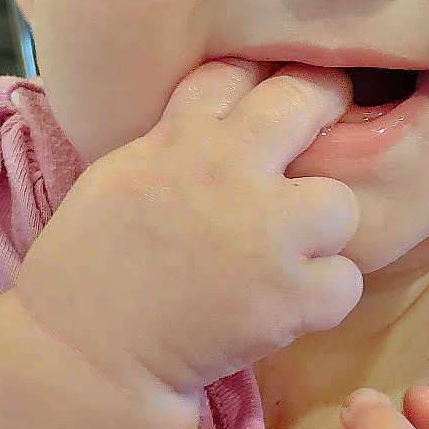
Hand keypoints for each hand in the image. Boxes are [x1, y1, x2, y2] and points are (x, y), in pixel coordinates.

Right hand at [14, 60, 363, 397]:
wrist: (83, 355)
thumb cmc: (86, 271)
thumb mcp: (117, 177)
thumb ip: (172, 145)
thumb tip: (215, 127)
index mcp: (179, 138)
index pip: (237, 74)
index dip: (260, 82)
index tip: (268, 103)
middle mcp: (228, 170)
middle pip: (307, 100)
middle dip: (325, 106)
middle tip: (327, 130)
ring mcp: (264, 231)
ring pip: (340, 202)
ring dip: (322, 231)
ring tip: (293, 256)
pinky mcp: (288, 295)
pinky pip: (345, 281)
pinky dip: (323, 299)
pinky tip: (290, 308)